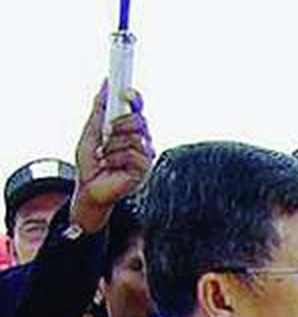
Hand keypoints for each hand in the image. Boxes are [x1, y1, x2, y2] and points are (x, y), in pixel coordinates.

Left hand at [71, 84, 154, 233]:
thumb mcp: (91, 130)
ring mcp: (144, 154)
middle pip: (139, 120)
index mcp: (129, 128)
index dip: (134, 98)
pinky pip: (133, 155)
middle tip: (106, 134)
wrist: (89, 188)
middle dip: (119, 124)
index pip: (137, 107)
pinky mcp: (144, 169)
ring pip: (134, 138)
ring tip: (104, 156)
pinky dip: (115, 159)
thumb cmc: (91, 163)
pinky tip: (109, 166)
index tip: (125, 93)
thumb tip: (106, 84)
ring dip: (112, 146)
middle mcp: (141, 139)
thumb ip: (100, 108)